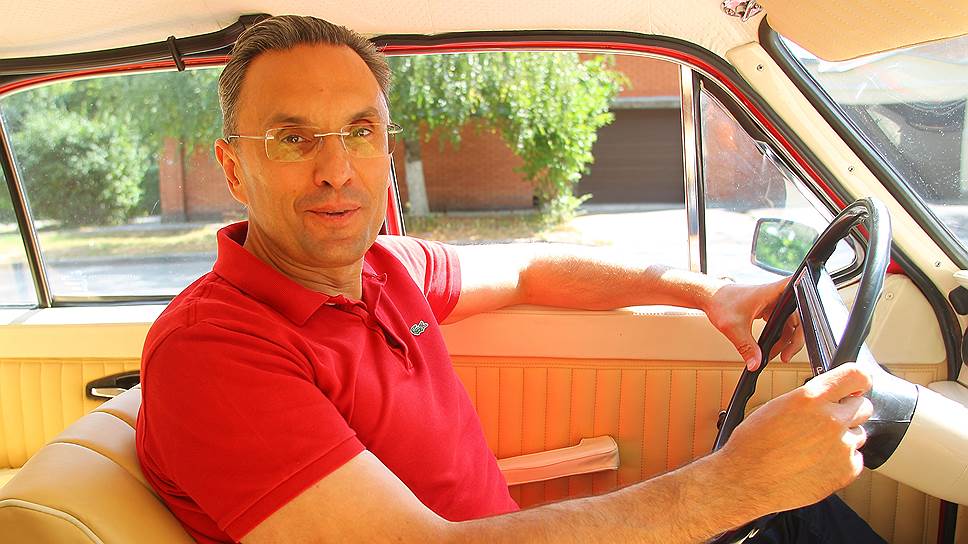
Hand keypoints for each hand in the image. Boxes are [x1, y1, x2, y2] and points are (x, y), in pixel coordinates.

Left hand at [704, 277, 803, 370]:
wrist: (708, 297)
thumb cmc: (719, 302)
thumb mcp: (734, 328)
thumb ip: (746, 347)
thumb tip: (756, 364)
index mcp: (772, 293)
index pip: (799, 292)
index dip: (810, 302)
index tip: (814, 319)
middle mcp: (775, 296)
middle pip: (797, 317)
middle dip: (794, 339)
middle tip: (786, 356)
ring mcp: (772, 302)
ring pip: (788, 323)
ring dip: (784, 340)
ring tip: (775, 356)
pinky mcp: (767, 308)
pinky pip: (779, 323)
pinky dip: (777, 336)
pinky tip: (770, 348)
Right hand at [718, 363, 872, 515]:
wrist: (746, 479)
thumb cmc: (753, 444)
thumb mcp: (777, 407)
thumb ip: (809, 399)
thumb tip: (829, 398)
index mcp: (811, 398)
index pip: (856, 376)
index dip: (860, 381)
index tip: (858, 386)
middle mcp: (831, 419)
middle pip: (863, 406)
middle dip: (848, 411)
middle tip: (827, 422)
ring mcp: (842, 446)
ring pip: (858, 434)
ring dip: (843, 438)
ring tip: (814, 447)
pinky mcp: (846, 470)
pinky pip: (855, 459)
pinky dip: (840, 461)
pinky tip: (817, 463)